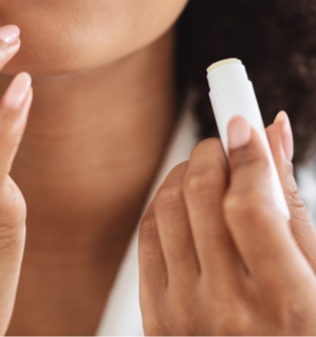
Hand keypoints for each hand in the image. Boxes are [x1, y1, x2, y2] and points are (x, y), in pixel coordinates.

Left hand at [139, 112, 315, 334]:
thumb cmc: (294, 326)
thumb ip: (290, 203)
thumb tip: (274, 132)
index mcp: (286, 302)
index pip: (250, 207)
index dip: (246, 156)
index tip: (243, 124)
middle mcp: (229, 307)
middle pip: (201, 193)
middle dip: (211, 153)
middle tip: (225, 146)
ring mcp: (184, 310)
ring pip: (168, 204)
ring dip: (185, 173)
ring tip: (206, 175)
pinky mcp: (155, 311)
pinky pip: (148, 231)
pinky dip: (165, 202)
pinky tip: (184, 203)